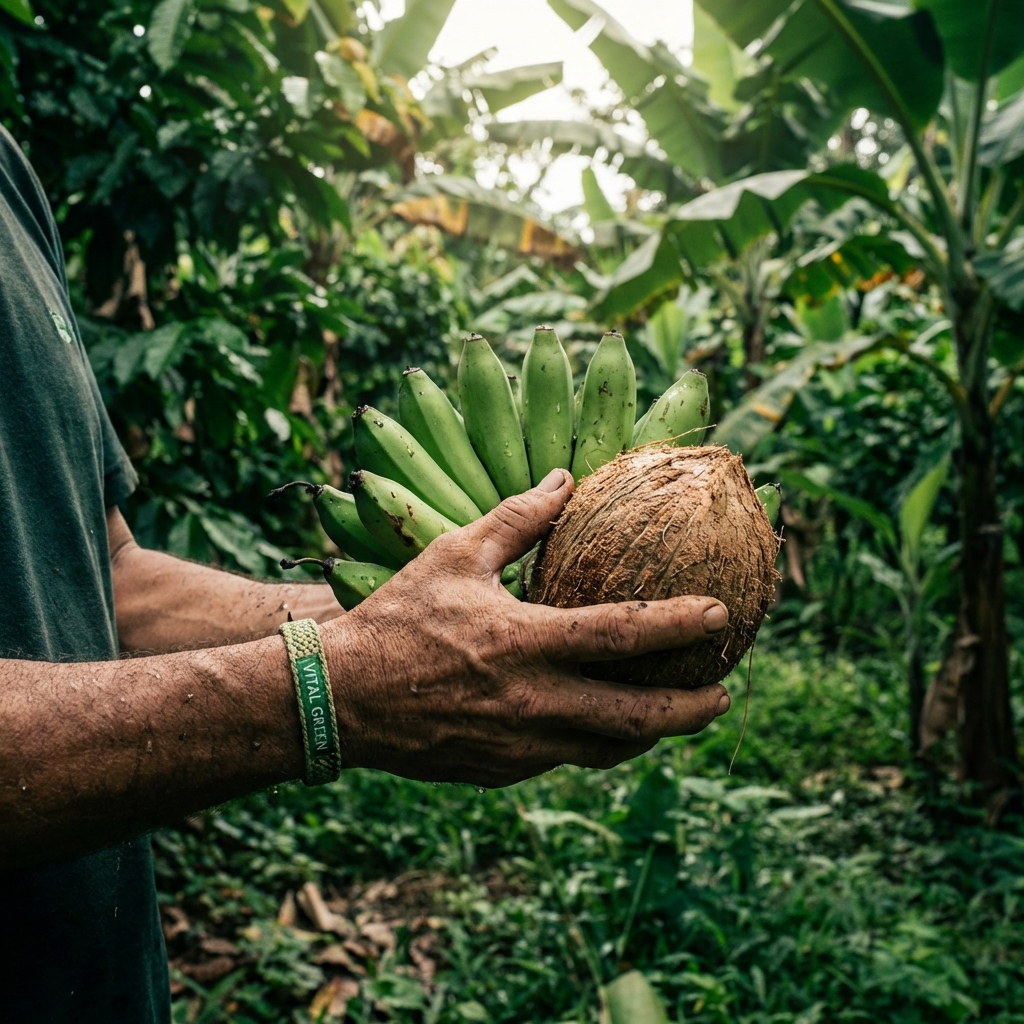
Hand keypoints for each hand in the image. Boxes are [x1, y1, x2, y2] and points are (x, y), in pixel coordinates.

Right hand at [323, 469, 730, 786]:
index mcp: (524, 643)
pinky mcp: (501, 771)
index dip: (678, 625)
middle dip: (690, 709)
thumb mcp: (454, 554)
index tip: (720, 615)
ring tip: (672, 712)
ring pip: (607, 749)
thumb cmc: (397, 618)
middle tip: (723, 693)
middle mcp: (531, 704)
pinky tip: (599, 722)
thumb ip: (517, 517)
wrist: (340, 699)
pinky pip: (564, 758)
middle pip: (636, 717)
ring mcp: (519, 746)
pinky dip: (595, 741)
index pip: (621, 635)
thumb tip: (565, 479)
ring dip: (649, 732)